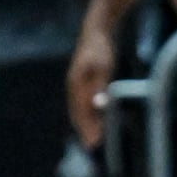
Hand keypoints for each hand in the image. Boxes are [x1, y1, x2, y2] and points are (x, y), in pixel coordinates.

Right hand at [66, 28, 116, 148]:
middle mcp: (73, 84)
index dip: (86, 128)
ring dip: (86, 122)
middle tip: (92, 146)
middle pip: (77, 112)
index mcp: (76, 83)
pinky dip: (89, 112)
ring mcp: (77, 82)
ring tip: (94, 137)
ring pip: (80, 107)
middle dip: (84, 129)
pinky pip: (83, 100)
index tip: (93, 143)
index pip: (81, 112)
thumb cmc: (101, 49)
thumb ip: (100, 87)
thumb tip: (99, 105)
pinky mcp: (83, 79)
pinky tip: (97, 119)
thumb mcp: (103, 68)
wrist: (97, 30)